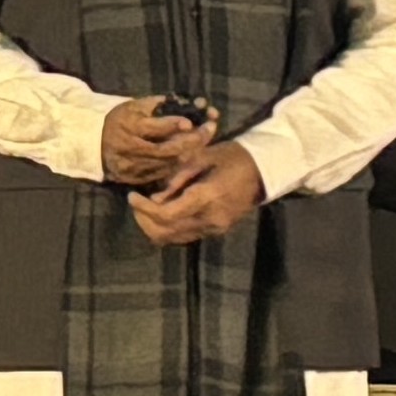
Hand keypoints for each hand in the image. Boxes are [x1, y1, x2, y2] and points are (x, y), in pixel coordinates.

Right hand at [103, 96, 217, 191]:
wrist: (95, 143)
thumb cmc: (120, 119)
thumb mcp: (134, 106)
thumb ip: (158, 104)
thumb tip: (188, 103)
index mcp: (129, 127)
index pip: (154, 128)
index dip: (173, 125)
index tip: (190, 121)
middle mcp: (131, 149)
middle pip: (165, 150)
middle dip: (191, 140)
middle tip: (210, 129)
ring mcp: (134, 167)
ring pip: (167, 164)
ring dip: (189, 153)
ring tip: (205, 141)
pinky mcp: (136, 179)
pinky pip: (161, 174)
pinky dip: (177, 165)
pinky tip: (190, 155)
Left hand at [133, 140, 271, 248]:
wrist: (264, 171)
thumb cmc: (232, 156)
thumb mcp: (202, 156)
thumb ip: (177, 178)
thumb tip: (155, 197)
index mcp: (206, 196)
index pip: (166, 215)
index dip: (143, 209)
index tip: (132, 196)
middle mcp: (210, 219)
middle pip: (165, 233)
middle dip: (144, 220)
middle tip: (136, 203)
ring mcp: (214, 228)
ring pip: (173, 239)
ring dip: (155, 226)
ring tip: (146, 207)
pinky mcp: (216, 231)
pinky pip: (185, 236)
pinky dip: (169, 227)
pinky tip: (164, 210)